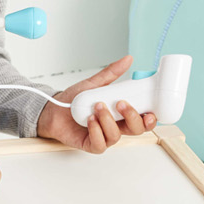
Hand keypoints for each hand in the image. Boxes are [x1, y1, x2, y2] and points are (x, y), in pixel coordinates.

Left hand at [36, 55, 156, 153]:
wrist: (53, 110)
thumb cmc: (74, 100)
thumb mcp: (94, 83)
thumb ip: (111, 73)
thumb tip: (127, 59)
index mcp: (121, 114)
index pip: (142, 119)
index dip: (150, 118)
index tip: (150, 111)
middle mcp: (115, 126)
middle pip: (135, 130)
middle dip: (132, 117)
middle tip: (121, 103)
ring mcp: (104, 136)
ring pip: (117, 135)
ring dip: (108, 120)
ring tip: (97, 106)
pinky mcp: (91, 144)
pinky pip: (100, 143)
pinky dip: (96, 130)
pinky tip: (90, 119)